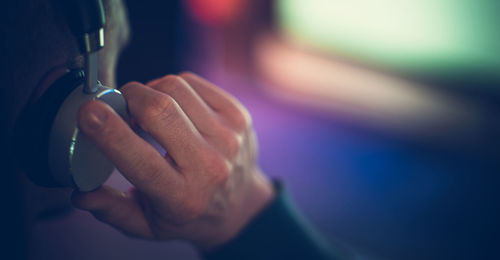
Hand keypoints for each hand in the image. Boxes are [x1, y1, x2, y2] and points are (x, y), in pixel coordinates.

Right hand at [72, 72, 273, 249]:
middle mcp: (209, 166)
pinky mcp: (238, 116)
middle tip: (120, 106)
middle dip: (128, 97)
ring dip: (150, 91)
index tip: (88, 112)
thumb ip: (113, 210)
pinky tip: (172, 106)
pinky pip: (193, 82)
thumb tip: (79, 194)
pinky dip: (173, 87)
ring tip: (147, 110)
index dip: (109, 132)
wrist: (240, 203)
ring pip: (175, 87)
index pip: (140, 160)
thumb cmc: (188, 212)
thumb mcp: (148, 225)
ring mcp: (228, 137)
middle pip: (159, 110)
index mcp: (181, 197)